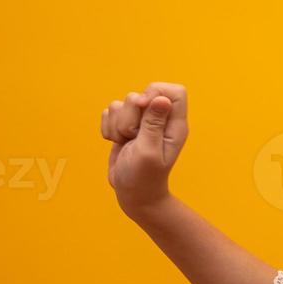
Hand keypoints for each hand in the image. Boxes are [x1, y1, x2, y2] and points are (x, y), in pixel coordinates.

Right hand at [100, 82, 189, 215]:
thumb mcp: (149, 151)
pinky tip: (117, 142)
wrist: (132, 193)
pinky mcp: (124, 125)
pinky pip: (110, 112)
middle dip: (129, 114)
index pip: (174, 91)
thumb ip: (153, 124)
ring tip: (126, 142)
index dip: (156, 92)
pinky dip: (108, 127)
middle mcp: (159, 120)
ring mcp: (141, 122)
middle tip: (133, 136)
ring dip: (117, 124)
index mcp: (174, 125)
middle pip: (141, 94)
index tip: (142, 107)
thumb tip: (162, 98)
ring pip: (122, 103)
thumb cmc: (144, 177)